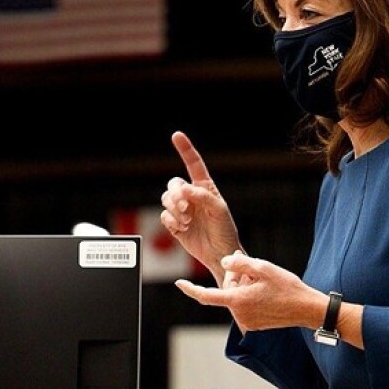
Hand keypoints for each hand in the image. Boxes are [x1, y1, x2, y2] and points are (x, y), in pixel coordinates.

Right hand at [160, 131, 243, 285]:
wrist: (219, 253)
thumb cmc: (224, 230)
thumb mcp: (219, 210)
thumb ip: (203, 197)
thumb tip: (185, 188)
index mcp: (205, 188)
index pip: (194, 164)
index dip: (185, 149)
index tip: (177, 135)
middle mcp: (191, 196)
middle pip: (174, 184)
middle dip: (176, 195)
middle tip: (185, 208)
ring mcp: (182, 210)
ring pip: (166, 199)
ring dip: (174, 209)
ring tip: (187, 220)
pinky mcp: (174, 224)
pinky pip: (164, 216)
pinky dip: (171, 221)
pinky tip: (183, 228)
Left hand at [175, 252, 325, 332]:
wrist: (306, 308)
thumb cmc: (287, 287)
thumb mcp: (263, 267)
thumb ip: (239, 263)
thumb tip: (224, 261)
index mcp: (238, 300)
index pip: (206, 295)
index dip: (190, 289)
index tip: (180, 283)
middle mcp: (239, 314)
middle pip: (227, 290)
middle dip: (235, 276)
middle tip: (250, 263)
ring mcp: (247, 321)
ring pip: (236, 297)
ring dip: (244, 285)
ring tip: (263, 278)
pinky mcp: (255, 324)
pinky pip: (245, 305)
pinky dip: (250, 294)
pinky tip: (266, 288)